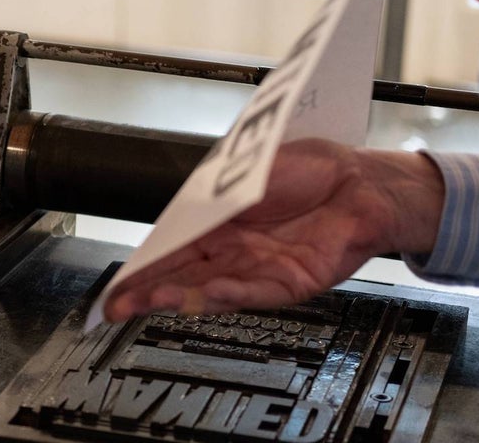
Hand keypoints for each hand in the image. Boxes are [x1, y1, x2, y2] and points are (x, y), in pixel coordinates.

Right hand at [103, 138, 441, 321]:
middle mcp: (233, 251)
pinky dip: (231, 294)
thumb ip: (212, 198)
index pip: (169, 251)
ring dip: (180, 297)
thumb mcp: (246, 172)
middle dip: (147, 294)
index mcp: (215, 224)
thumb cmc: (310, 171)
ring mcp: (259, 269)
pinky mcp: (290, 282)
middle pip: (181, 277)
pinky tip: (210, 292)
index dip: (141, 269)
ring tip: (152, 301)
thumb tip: (180, 213)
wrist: (362, 180)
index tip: (116, 286)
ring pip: (211, 290)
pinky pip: (255, 292)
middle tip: (117, 307)